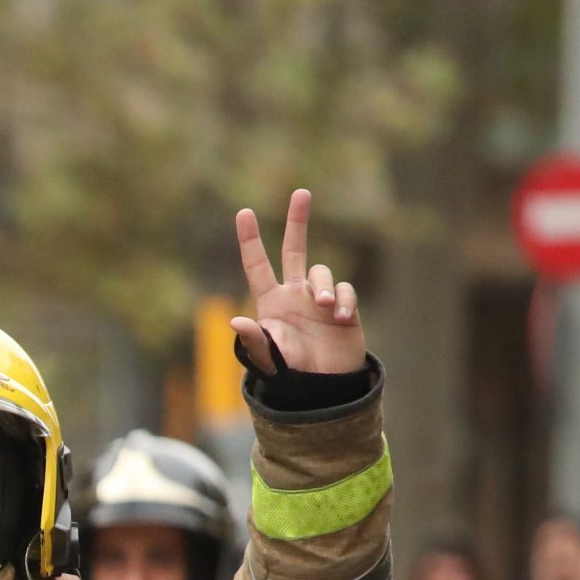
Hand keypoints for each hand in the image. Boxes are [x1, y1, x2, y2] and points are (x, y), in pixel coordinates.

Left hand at [230, 189, 365, 376]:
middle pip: (294, 250)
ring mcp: (319, 299)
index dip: (250, 240)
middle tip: (301, 193)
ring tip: (325, 308)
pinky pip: (345, 291)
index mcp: (270, 302)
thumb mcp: (268, 357)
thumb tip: (234, 322)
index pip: (257, 266)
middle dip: (297, 221)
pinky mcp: (344, 306)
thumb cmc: (290, 371)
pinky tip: (341, 318)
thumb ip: (253, 339)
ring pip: (322, 273)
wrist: (323, 386)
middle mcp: (293, 294)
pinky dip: (344, 300)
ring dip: (323, 286)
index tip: (244, 212)